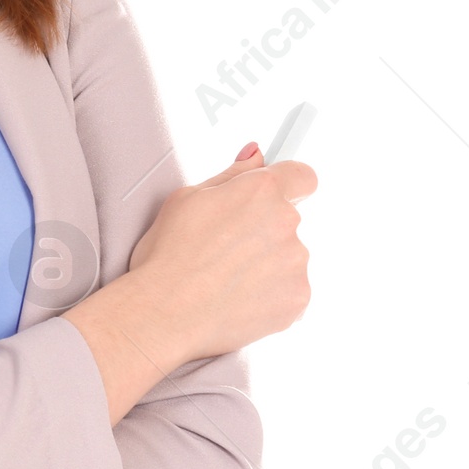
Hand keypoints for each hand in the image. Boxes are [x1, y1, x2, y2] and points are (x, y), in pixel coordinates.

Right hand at [128, 140, 315, 362]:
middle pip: (288, 219)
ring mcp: (296, 263)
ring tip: (225, 277)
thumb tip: (255, 156)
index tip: (275, 195)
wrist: (165, 312)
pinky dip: (270, 293)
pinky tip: (236, 296)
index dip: (289, 184)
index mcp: (260, 191)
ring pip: (288, 256)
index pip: (302, 176)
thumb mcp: (185, 198)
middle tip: (224, 247)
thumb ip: (232, 175)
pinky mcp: (298, 299)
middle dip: (262, 229)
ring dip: (266, 263)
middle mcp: (286, 223)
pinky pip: (290, 289)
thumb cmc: (167, 257)